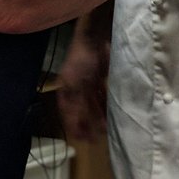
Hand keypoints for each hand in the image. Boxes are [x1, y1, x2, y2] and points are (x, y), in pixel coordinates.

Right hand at [57, 20, 109, 141]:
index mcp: (65, 93)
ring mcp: (88, 85)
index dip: (75, 128)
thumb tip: (78, 127)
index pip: (68, 116)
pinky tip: (112, 113)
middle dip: (90, 125)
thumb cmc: (81, 60)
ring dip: (99, 117)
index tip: (85, 140)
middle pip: (82, 113)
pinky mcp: (100, 80)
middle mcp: (75, 91)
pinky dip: (106, 106)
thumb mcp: (76, 85)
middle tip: (100, 137)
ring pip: (93, 106)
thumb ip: (77, 106)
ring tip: (108, 128)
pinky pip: (102, 97)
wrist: (95, 37)